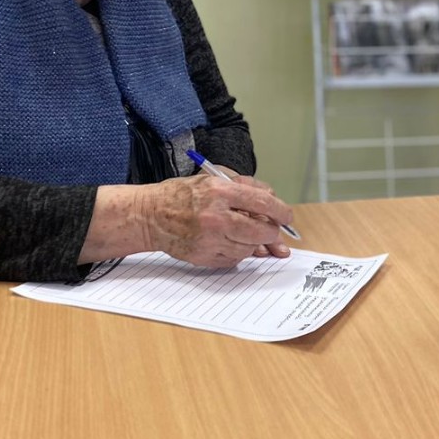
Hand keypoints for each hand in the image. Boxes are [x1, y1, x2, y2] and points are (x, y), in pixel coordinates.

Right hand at [140, 172, 292, 267]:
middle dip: (271, 231)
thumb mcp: (213, 178)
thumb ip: (245, 186)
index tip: (287, 216)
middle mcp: (215, 216)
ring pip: (250, 248)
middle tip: (270, 229)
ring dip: (253, 242)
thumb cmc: (181, 195)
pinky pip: (234, 259)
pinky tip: (227, 241)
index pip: (263, 202)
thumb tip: (271, 199)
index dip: (281, 211)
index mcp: (219, 191)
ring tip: (240, 232)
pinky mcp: (204, 256)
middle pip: (261, 231)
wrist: (151, 215)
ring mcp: (209, 239)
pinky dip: (237, 252)